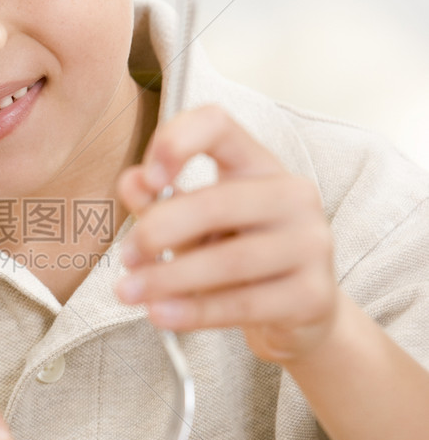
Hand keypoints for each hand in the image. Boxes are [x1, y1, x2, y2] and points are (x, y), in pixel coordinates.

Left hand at [116, 105, 339, 363]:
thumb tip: (131, 182)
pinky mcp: (313, 295)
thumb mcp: (194, 226)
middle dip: (160, 230)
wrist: (299, 314)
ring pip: (229, 260)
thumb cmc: (237, 255)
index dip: (176, 142)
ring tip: (128, 292)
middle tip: (126, 257)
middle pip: (217, 202)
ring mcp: (311, 244)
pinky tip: (160, 314)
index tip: (148, 179)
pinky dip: (194, 311)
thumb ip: (160, 204)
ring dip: (168, 278)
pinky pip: (243, 304)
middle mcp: (293, 195)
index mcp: (258, 164)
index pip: (218, 125)